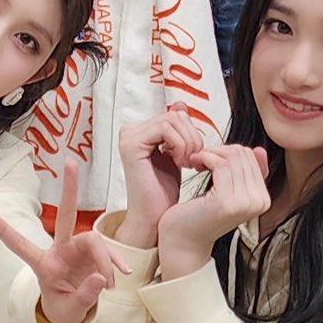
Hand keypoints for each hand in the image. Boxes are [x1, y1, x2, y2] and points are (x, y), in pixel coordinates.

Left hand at [0, 157, 131, 322]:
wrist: (75, 311)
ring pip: (95, 241)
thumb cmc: (63, 308)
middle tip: (72, 163)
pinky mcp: (95, 254)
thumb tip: (101, 278)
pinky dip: (116, 262)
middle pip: (65, 215)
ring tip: (109, 286)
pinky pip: (109, 252)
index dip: (3, 229)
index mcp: (43, 263)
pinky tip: (123, 273)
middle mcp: (60, 250)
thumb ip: (85, 295)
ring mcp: (78, 249)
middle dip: (69, 190)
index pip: (20, 244)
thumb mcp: (70, 309)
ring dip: (105, 261)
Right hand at [116, 107, 206, 248]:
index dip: (191, 133)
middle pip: (175, 115)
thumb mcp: (177, 154)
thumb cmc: (163, 191)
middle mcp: (130, 132)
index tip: (194, 156)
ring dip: (188, 142)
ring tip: (187, 163)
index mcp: (140, 132)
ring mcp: (128, 136)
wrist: (154, 217)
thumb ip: (179, 131)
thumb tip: (181, 104)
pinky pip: (166, 129)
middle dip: (192, 137)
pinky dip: (180, 145)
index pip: (175, 115)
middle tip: (193, 160)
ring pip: (173, 119)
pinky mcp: (131, 144)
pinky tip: (180, 163)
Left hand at [157, 144, 271, 279]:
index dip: (228, 150)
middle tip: (201, 159)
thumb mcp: (228, 190)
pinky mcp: (227, 202)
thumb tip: (259, 150)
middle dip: (219, 150)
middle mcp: (259, 202)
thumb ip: (245, 172)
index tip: (210, 158)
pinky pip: (220, 164)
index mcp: (263, 199)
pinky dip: (204, 158)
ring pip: (232, 157)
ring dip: (209, 153)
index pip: (251, 156)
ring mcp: (245, 203)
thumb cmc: (200, 215)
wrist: (183, 240)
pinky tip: (194, 165)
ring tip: (196, 162)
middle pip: (243, 153)